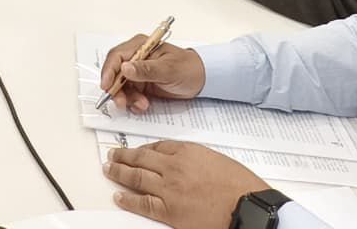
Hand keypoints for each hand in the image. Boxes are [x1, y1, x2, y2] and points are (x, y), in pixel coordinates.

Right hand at [99, 37, 205, 112]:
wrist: (202, 80)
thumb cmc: (188, 68)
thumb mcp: (168, 69)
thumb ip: (146, 70)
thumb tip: (124, 68)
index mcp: (140, 46)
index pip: (116, 56)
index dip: (108, 71)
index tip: (107, 86)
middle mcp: (135, 58)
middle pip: (115, 73)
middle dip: (117, 89)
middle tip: (122, 103)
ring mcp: (138, 72)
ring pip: (121, 87)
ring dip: (128, 98)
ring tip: (142, 105)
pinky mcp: (141, 85)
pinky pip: (130, 95)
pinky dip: (133, 102)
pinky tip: (143, 105)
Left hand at [104, 141, 268, 227]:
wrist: (248, 207)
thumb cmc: (239, 185)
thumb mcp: (215, 159)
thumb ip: (194, 158)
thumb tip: (180, 161)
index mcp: (187, 151)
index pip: (157, 146)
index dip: (142, 148)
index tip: (135, 149)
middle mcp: (174, 167)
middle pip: (141, 158)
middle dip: (123, 156)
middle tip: (112, 155)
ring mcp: (169, 189)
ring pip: (136, 177)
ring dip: (119, 172)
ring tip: (109, 170)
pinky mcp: (169, 211)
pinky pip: (142, 203)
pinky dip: (128, 199)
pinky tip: (118, 195)